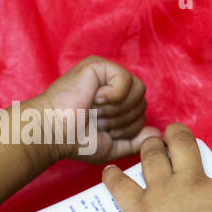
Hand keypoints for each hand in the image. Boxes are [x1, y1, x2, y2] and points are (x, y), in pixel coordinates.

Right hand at [36, 55, 160, 163]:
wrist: (54, 132)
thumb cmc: (76, 140)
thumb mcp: (112, 145)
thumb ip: (136, 140)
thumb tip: (157, 134)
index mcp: (116, 102)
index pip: (142, 112)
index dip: (128, 128)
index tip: (105, 131)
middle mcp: (112, 86)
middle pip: (142, 102)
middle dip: (123, 120)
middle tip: (98, 120)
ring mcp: (106, 74)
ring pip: (138, 91)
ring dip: (118, 110)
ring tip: (96, 111)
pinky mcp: (98, 66)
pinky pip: (125, 79)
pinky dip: (113, 96)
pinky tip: (95, 98)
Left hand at [101, 124, 211, 211]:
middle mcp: (192, 184)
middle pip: (185, 144)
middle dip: (180, 134)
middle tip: (176, 134)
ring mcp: (162, 192)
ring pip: (153, 156)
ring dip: (151, 147)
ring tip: (150, 144)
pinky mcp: (137, 206)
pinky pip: (120, 185)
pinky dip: (113, 177)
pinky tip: (109, 173)